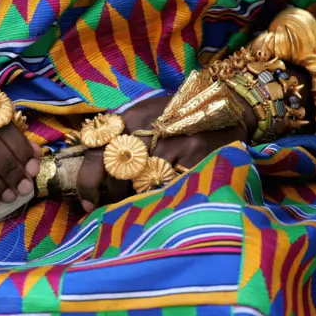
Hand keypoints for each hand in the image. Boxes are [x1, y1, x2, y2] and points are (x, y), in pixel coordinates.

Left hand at [76, 96, 247, 212]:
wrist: (228, 107)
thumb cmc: (180, 115)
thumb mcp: (147, 114)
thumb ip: (121, 135)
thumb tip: (95, 171)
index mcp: (132, 116)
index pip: (97, 151)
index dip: (87, 181)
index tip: (87, 202)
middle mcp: (149, 127)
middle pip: (116, 173)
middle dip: (111, 196)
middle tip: (111, 208)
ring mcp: (175, 143)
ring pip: (141, 185)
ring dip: (134, 201)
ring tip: (137, 205)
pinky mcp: (197, 157)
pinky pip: (169, 190)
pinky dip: (161, 200)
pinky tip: (163, 201)